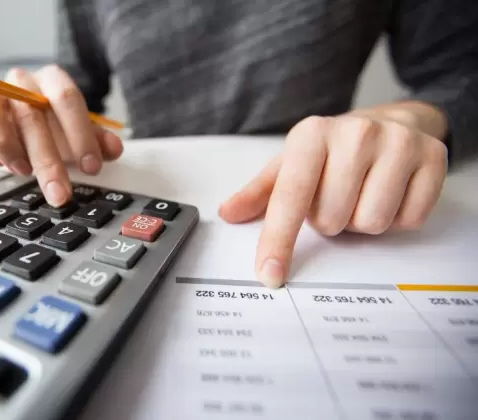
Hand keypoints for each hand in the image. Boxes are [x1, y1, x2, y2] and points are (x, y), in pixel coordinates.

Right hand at [0, 66, 123, 205]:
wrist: (24, 121)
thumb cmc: (55, 127)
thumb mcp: (80, 135)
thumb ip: (97, 141)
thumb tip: (113, 149)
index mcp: (51, 79)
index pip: (66, 98)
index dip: (80, 134)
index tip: (91, 168)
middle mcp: (18, 81)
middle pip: (30, 114)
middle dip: (47, 160)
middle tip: (60, 194)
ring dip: (3, 143)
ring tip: (22, 172)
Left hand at [219, 109, 448, 287]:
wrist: (390, 121)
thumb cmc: (332, 151)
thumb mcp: (290, 165)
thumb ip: (259, 193)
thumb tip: (228, 214)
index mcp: (311, 135)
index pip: (290, 197)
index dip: (277, 240)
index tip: (269, 273)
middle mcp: (355, 133)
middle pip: (332, 220)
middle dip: (330, 220)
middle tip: (336, 196)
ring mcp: (398, 142)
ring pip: (370, 224)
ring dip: (362, 222)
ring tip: (362, 194)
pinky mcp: (433, 157)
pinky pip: (408, 220)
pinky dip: (396, 219)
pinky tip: (390, 193)